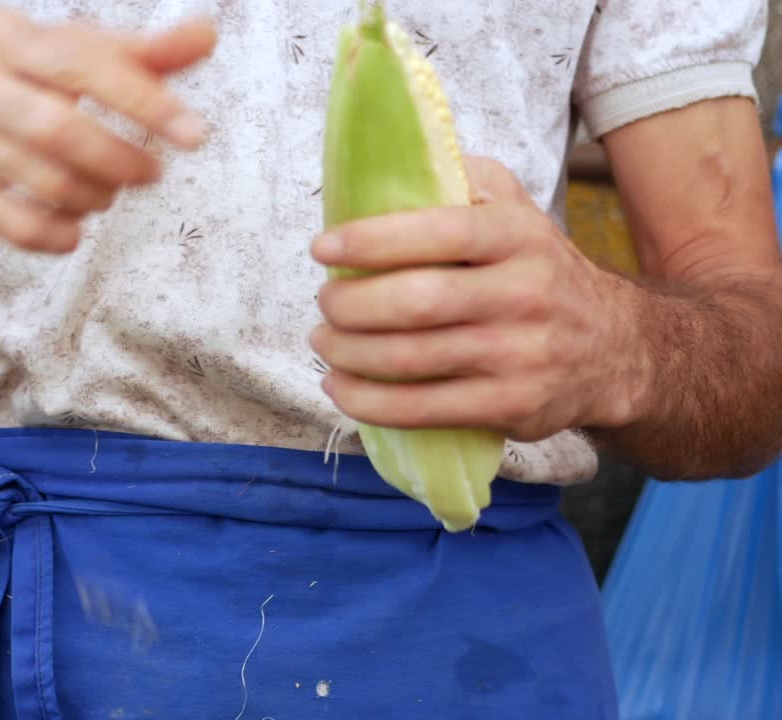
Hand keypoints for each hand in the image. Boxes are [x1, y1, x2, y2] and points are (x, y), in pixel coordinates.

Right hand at [0, 4, 216, 251]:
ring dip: (91, 195)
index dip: (143, 99)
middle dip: (117, 159)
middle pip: (57, 126)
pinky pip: (9, 222)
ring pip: (37, 177)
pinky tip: (71, 230)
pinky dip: (54, 232)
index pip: (81, 61)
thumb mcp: (50, 57)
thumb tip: (204, 36)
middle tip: (148, 173)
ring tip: (104, 195)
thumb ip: (129, 54)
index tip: (193, 135)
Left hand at [309, 157, 642, 442]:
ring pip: (409, 359)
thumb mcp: (513, 209)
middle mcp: (524, 292)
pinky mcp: (511, 405)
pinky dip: (367, 401)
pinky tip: (340, 387)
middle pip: (415, 302)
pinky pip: (422, 409)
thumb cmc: (535, 270)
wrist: (613, 346)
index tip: (322, 248)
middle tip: (324, 303)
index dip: (370, 241)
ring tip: (323, 342)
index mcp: (518, 234)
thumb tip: (388, 165)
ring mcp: (519, 354)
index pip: (439, 231)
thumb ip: (460, 180)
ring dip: (347, 353)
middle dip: (349, 305)